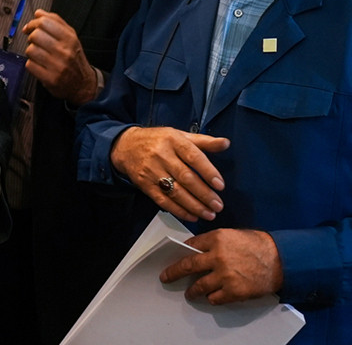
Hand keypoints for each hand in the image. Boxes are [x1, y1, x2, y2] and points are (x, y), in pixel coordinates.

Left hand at [22, 10, 98, 105]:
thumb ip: (55, 22)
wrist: (83, 84)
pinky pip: (30, 65)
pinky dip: (31, 64)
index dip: (33, 23)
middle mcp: (65, 51)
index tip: (31, 27)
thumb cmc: (74, 58)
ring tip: (38, 54)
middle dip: (31, 37)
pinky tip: (39, 64)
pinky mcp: (50, 79)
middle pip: (35, 35)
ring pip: (30, 50)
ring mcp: (57, 66)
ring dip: (31, 51)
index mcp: (70, 38)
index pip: (45, 22)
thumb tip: (38, 13)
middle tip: (35, 42)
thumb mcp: (71, 37)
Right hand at [110, 126, 229, 221]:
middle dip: (204, 194)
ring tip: (209, 214)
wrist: (125, 146)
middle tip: (218, 206)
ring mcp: (152, 171)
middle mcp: (161, 155)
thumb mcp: (179, 135)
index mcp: (173, 140)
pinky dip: (178, 210)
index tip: (220, 185)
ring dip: (194, 206)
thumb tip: (226, 143)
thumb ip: (203, 141)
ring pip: (175, 192)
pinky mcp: (144, 185)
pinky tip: (191, 216)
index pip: (193, 157)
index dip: (208, 171)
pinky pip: (163, 201)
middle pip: (185, 177)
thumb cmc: (157, 140)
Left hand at [160, 229, 282, 303]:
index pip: (191, 245)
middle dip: (173, 273)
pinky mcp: (233, 291)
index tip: (175, 258)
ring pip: (199, 286)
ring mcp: (224, 276)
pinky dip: (211, 298)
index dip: (182, 252)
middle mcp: (217, 257)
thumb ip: (215, 242)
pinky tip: (211, 296)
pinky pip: (215, 298)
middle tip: (166, 277)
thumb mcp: (233, 235)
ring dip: (192, 291)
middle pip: (187, 266)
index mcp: (216, 239)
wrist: (281, 260)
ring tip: (189, 293)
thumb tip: (198, 250)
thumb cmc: (258, 245)